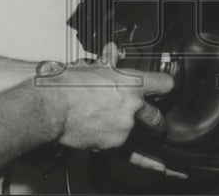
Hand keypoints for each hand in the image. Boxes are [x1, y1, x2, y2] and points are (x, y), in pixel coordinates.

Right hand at [38, 43, 173, 150]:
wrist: (52, 107)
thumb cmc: (68, 85)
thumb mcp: (91, 67)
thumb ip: (107, 61)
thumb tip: (112, 51)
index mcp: (132, 84)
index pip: (163, 84)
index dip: (164, 85)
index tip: (165, 88)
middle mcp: (133, 107)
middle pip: (156, 117)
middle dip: (156, 121)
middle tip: (154, 123)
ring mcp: (125, 128)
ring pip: (140, 134)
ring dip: (135, 133)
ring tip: (122, 131)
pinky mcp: (114, 145)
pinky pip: (133, 155)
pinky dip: (146, 162)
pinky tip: (157, 166)